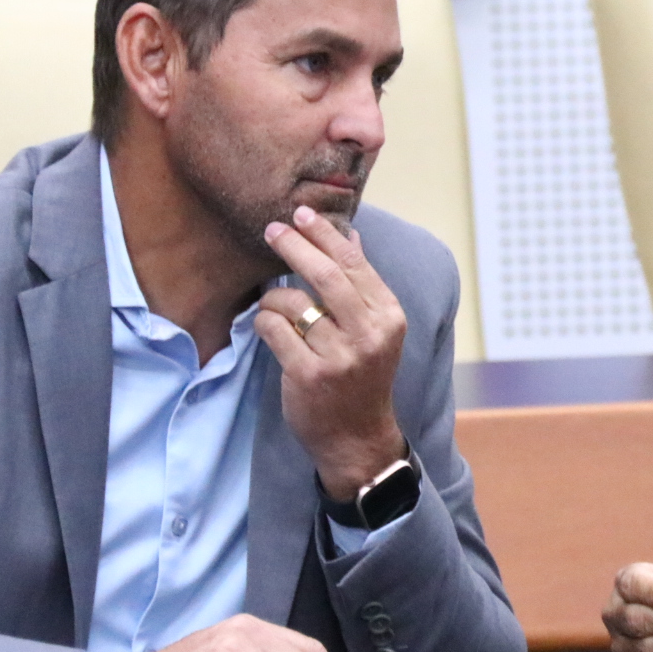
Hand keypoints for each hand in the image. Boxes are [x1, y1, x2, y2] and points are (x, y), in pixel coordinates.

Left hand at [256, 205, 406, 497]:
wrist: (357, 437)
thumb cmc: (363, 378)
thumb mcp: (376, 331)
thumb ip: (363, 286)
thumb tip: (351, 236)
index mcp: (389, 317)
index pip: (355, 263)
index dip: (325, 234)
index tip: (302, 214)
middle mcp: (369, 334)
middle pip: (325, 274)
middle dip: (294, 246)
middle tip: (272, 231)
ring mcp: (339, 357)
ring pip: (292, 302)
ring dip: (273, 296)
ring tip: (272, 303)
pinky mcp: (308, 375)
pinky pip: (273, 329)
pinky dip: (263, 322)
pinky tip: (266, 326)